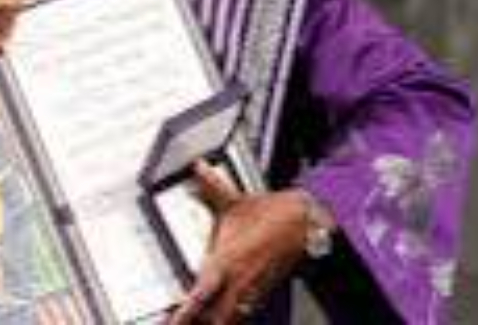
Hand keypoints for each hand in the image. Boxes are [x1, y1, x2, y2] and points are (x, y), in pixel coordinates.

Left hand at [168, 161, 308, 323]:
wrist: (306, 223)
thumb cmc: (272, 213)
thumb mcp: (236, 200)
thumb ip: (212, 185)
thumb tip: (198, 169)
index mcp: (227, 261)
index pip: (200, 296)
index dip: (183, 313)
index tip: (171, 321)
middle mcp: (237, 282)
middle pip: (212, 319)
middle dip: (195, 323)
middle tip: (177, 323)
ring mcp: (251, 291)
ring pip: (228, 320)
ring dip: (213, 322)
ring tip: (198, 321)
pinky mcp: (262, 293)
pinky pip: (242, 315)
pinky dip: (230, 319)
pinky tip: (222, 316)